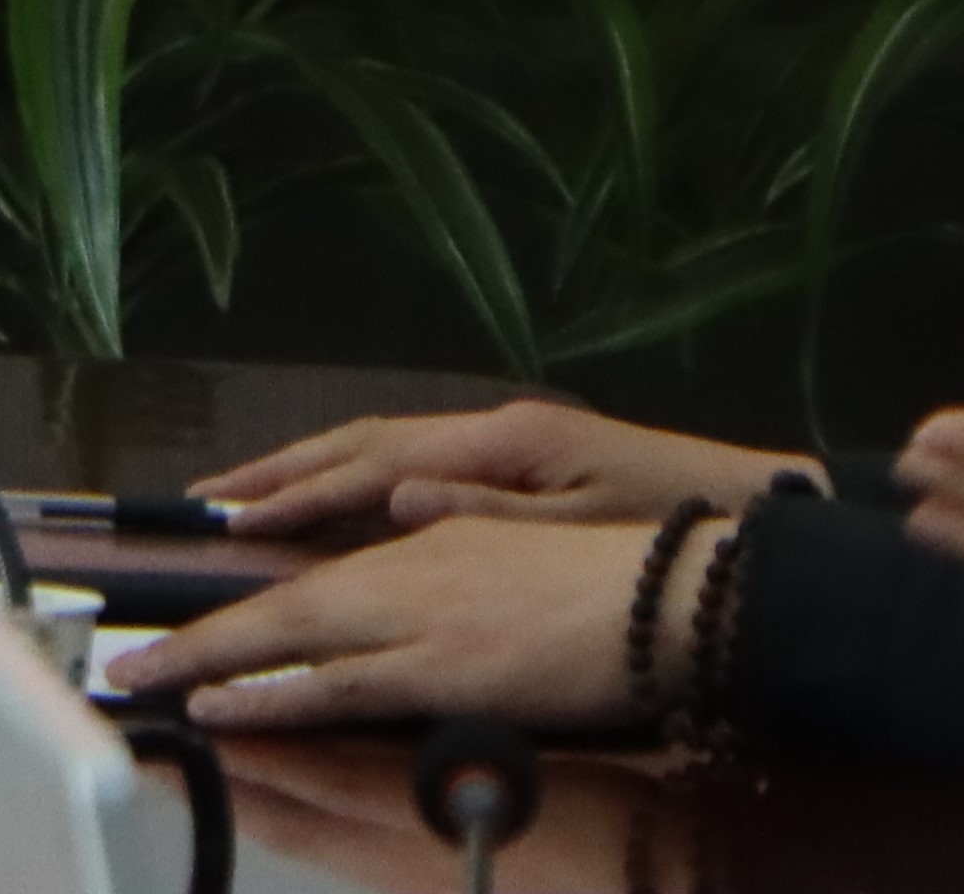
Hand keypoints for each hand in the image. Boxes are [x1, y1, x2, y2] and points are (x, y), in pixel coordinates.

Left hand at [105, 510, 671, 734]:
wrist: (674, 595)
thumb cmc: (607, 587)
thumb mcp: (509, 566)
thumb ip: (447, 567)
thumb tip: (400, 552)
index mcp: (422, 547)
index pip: (309, 584)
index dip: (240, 613)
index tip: (181, 638)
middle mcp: (404, 570)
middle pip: (276, 606)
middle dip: (194, 640)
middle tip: (126, 668)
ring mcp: (420, 617)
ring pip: (287, 637)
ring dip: (207, 662)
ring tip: (142, 685)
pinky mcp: (444, 666)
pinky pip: (337, 685)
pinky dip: (271, 692)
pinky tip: (221, 705)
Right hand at [197, 399, 800, 539]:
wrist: (755, 507)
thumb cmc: (673, 531)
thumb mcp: (587, 534)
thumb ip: (491, 519)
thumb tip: (397, 504)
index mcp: (503, 442)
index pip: (376, 464)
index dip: (300, 492)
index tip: (234, 521)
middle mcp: (490, 428)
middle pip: (363, 442)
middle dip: (281, 471)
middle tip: (207, 502)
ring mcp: (502, 438)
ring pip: (381, 447)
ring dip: (309, 470)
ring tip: (244, 498)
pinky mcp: (518, 456)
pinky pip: (410, 461)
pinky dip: (353, 477)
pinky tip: (328, 500)